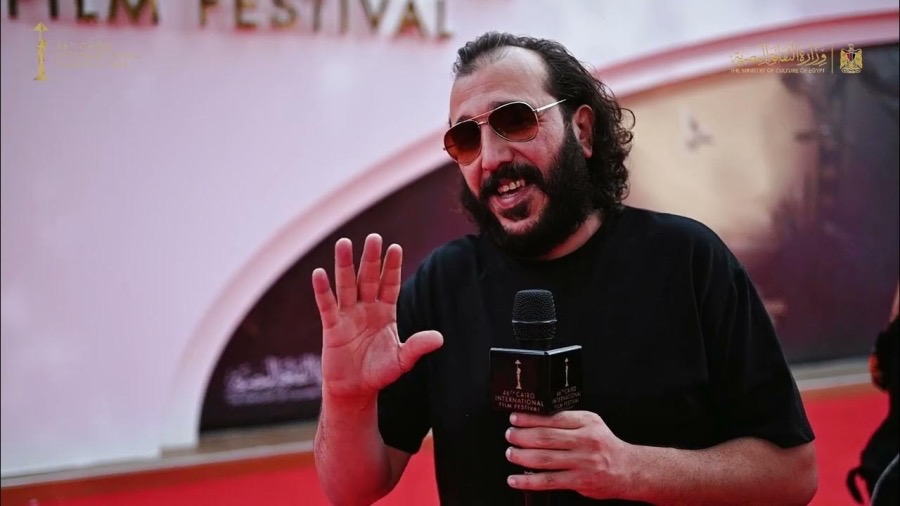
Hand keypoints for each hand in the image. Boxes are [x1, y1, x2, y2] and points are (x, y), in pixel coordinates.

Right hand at [311, 234, 442, 401]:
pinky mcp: (332, 327)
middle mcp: (367, 308)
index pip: (390, 284)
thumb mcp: (402, 360)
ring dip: (345, 265)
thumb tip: (439, 338)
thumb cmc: (379, 371)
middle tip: (374, 237)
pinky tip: (319, 273)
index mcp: (386, 311)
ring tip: (344, 243)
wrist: (356, 389)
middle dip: (371, 259)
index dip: (392, 267)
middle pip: (369, 278)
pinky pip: (328, 305)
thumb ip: (417, 347)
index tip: (395, 248)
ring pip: (347, 285)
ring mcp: (348, 315)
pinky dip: (323, 290)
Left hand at [505, 410, 631, 499]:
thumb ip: (568, 423)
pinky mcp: (580, 480)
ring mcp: (583, 461)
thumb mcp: (592, 425)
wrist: (629, 469)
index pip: (553, 418)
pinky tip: (515, 479)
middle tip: (510, 435)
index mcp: (587, 422)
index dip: (530, 418)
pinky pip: (549, 480)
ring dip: (522, 456)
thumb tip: (535, 422)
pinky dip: (528, 480)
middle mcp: (585, 440)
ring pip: (544, 458)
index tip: (515, 418)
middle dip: (522, 436)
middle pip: (545, 437)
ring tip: (511, 453)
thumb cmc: (606, 447)